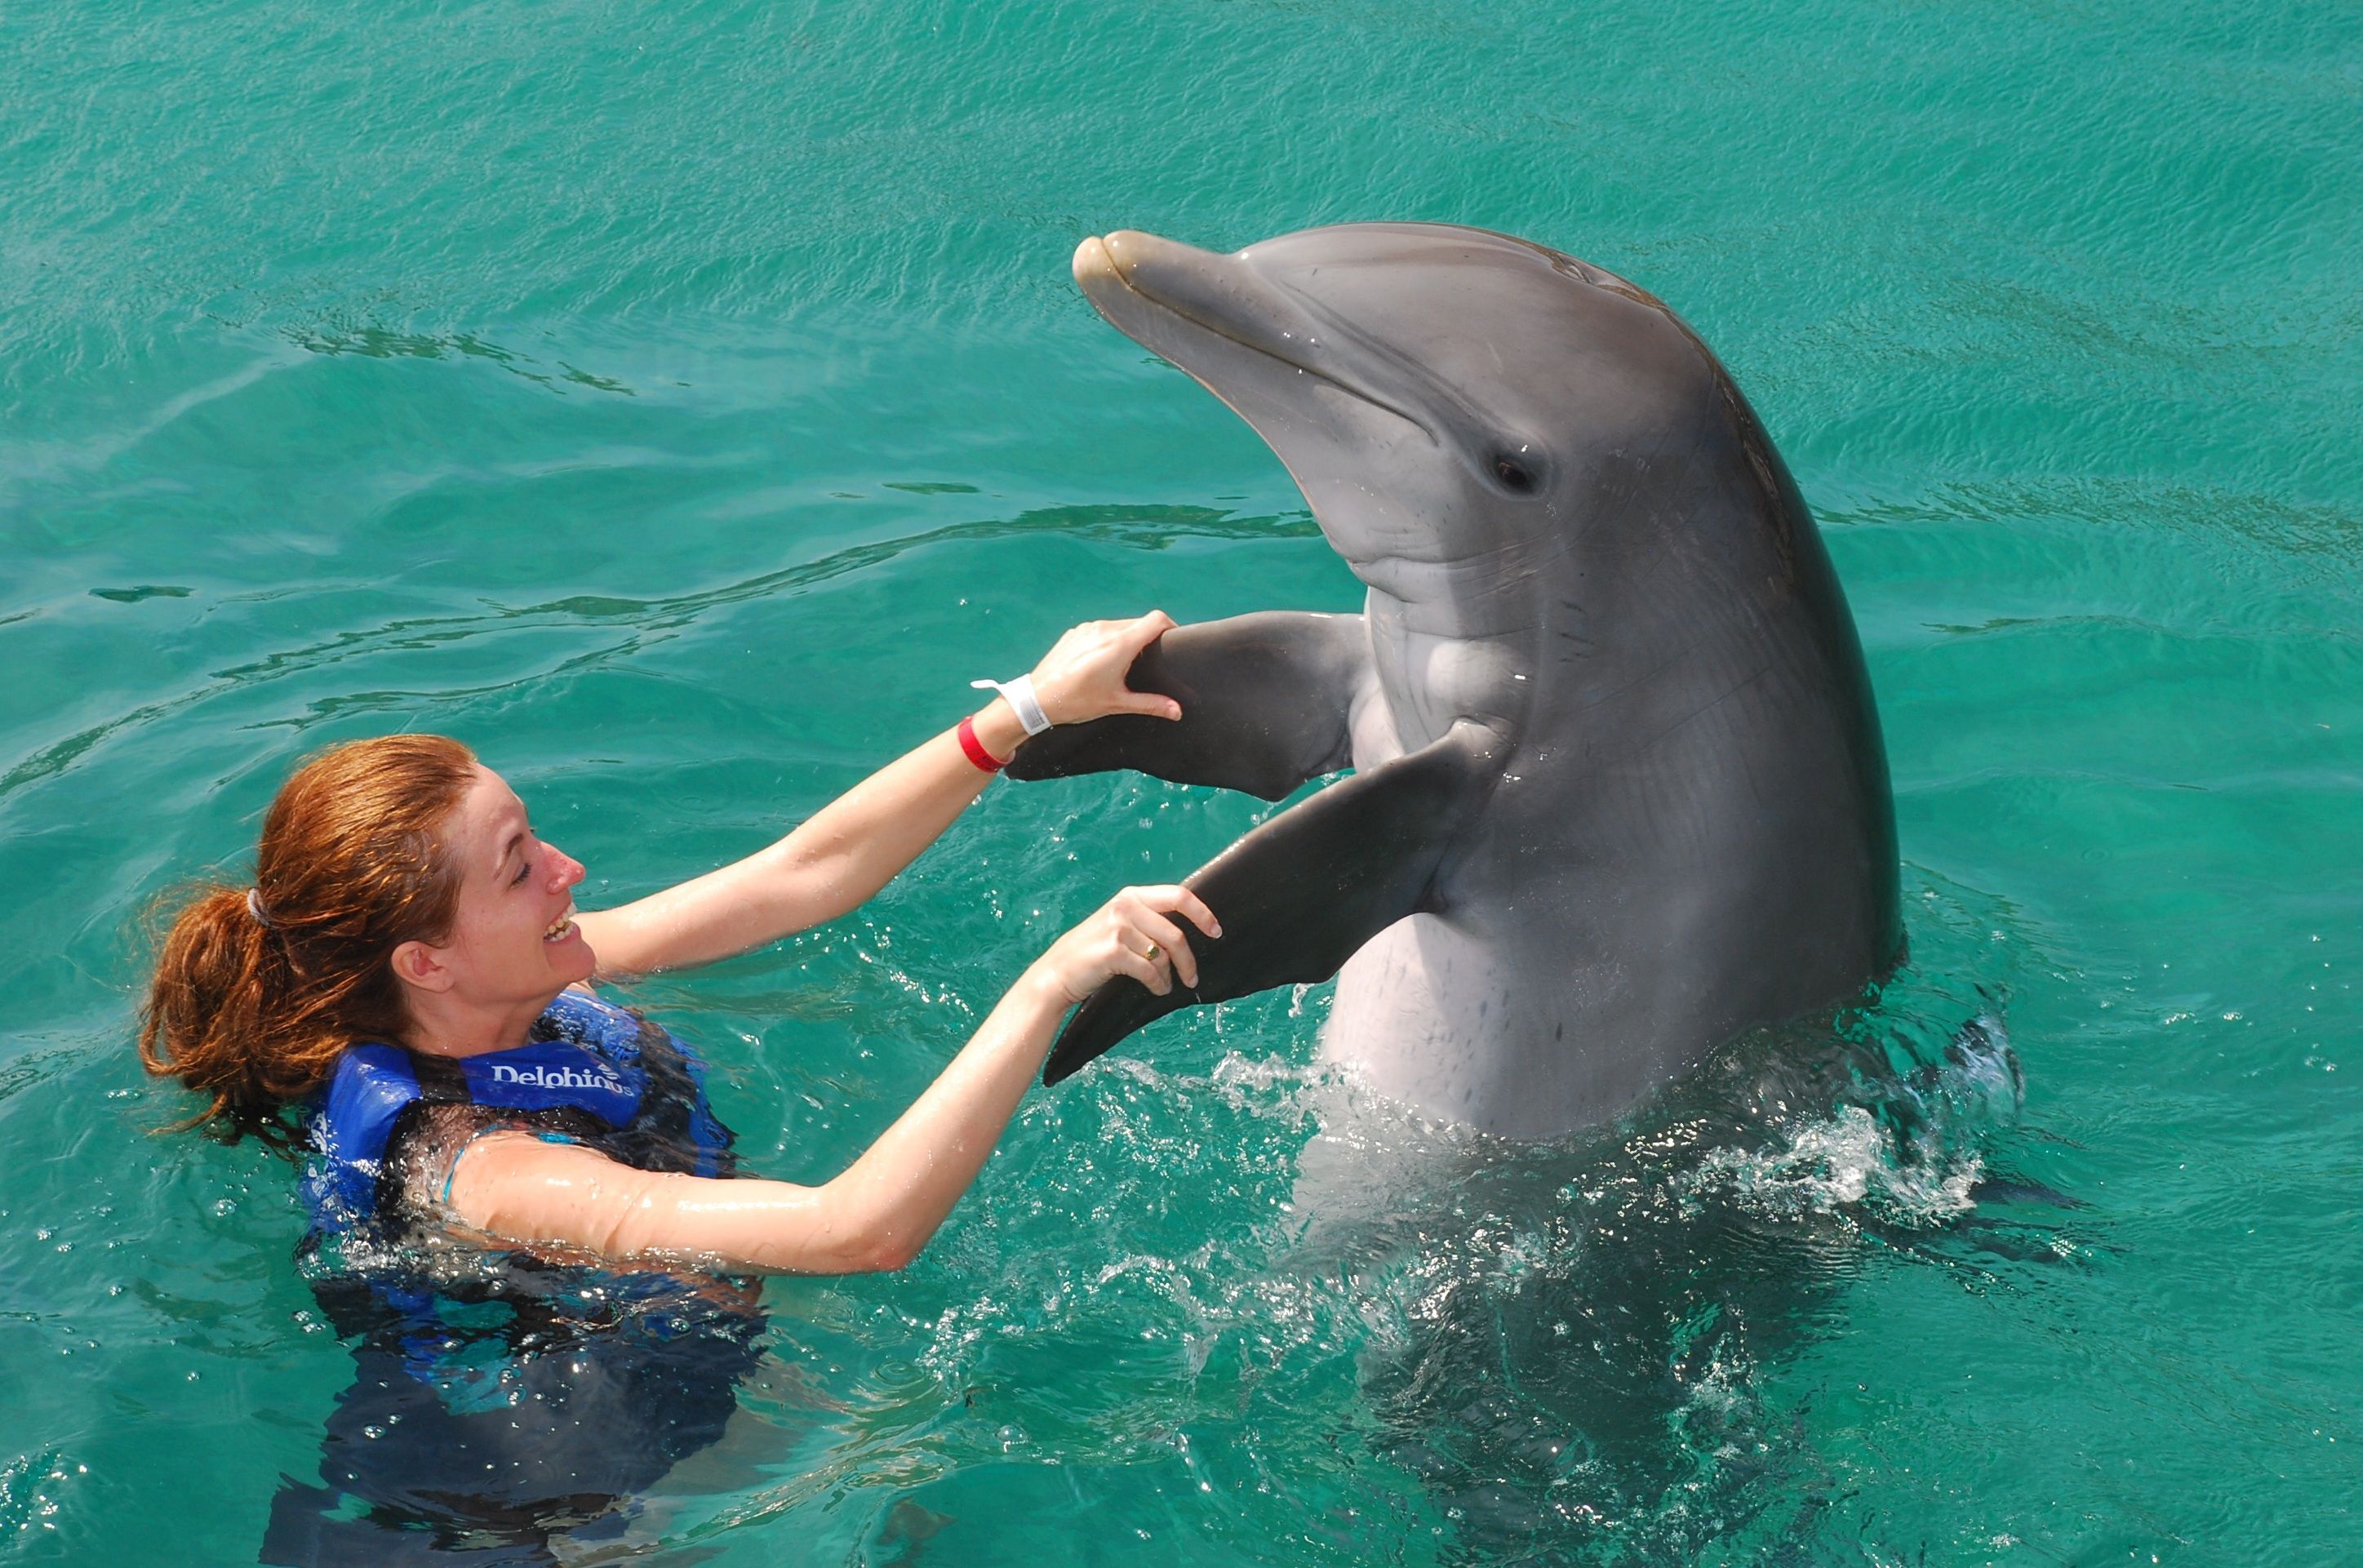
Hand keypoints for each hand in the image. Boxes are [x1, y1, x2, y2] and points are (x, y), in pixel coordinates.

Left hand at [1026, 611, 1182, 726]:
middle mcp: (1105, 629)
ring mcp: (1088, 628)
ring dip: (1127, 639)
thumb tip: (1177, 711)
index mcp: (1119, 644)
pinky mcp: (1076, 632)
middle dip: (1148, 638)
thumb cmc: (1077, 702)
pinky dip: (1107, 640)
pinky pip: (1100, 629)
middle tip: (1148, 662)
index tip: (1173, 641)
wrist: (1038, 699)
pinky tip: (1100, 662)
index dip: (1170, 627)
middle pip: (1139, 623)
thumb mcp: (1117, 704)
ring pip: (1119, 625)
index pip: (1156, 620)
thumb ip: (1151, 704)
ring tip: (1123, 664)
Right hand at [1032, 885, 1221, 1004]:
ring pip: (1163, 955)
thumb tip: (1188, 931)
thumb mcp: (1118, 924)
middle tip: (1193, 978)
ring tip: (1166, 986)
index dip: (1202, 913)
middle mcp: (1125, 906)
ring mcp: (1118, 927)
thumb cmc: (1092, 952)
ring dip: (1169, 976)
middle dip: (1189, 960)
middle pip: (1175, 933)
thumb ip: (1148, 921)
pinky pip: (1150, 971)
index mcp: (1131, 896)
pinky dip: (1158, 984)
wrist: (1057, 973)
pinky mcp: (1114, 951)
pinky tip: (1157, 990)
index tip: (1216, 932)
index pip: (1178, 895)